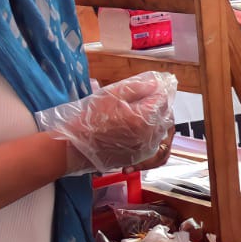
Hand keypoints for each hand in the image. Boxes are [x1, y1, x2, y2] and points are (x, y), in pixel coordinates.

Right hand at [37, 71, 177, 173]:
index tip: (149, 87)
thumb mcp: (112, 95)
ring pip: (161, 130)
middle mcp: (150, 136)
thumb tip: (157, 83)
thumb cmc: (90, 119)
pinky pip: (153, 143)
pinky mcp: (139, 158)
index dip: (157, 90)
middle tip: (142, 98)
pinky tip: (133, 127)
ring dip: (154, 119)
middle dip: (158, 104)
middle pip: (165, 114)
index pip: (163, 99)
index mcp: (144, 118)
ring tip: (136, 113)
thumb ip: (138, 87)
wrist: (74, 148)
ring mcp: (145, 150)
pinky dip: (148, 133)